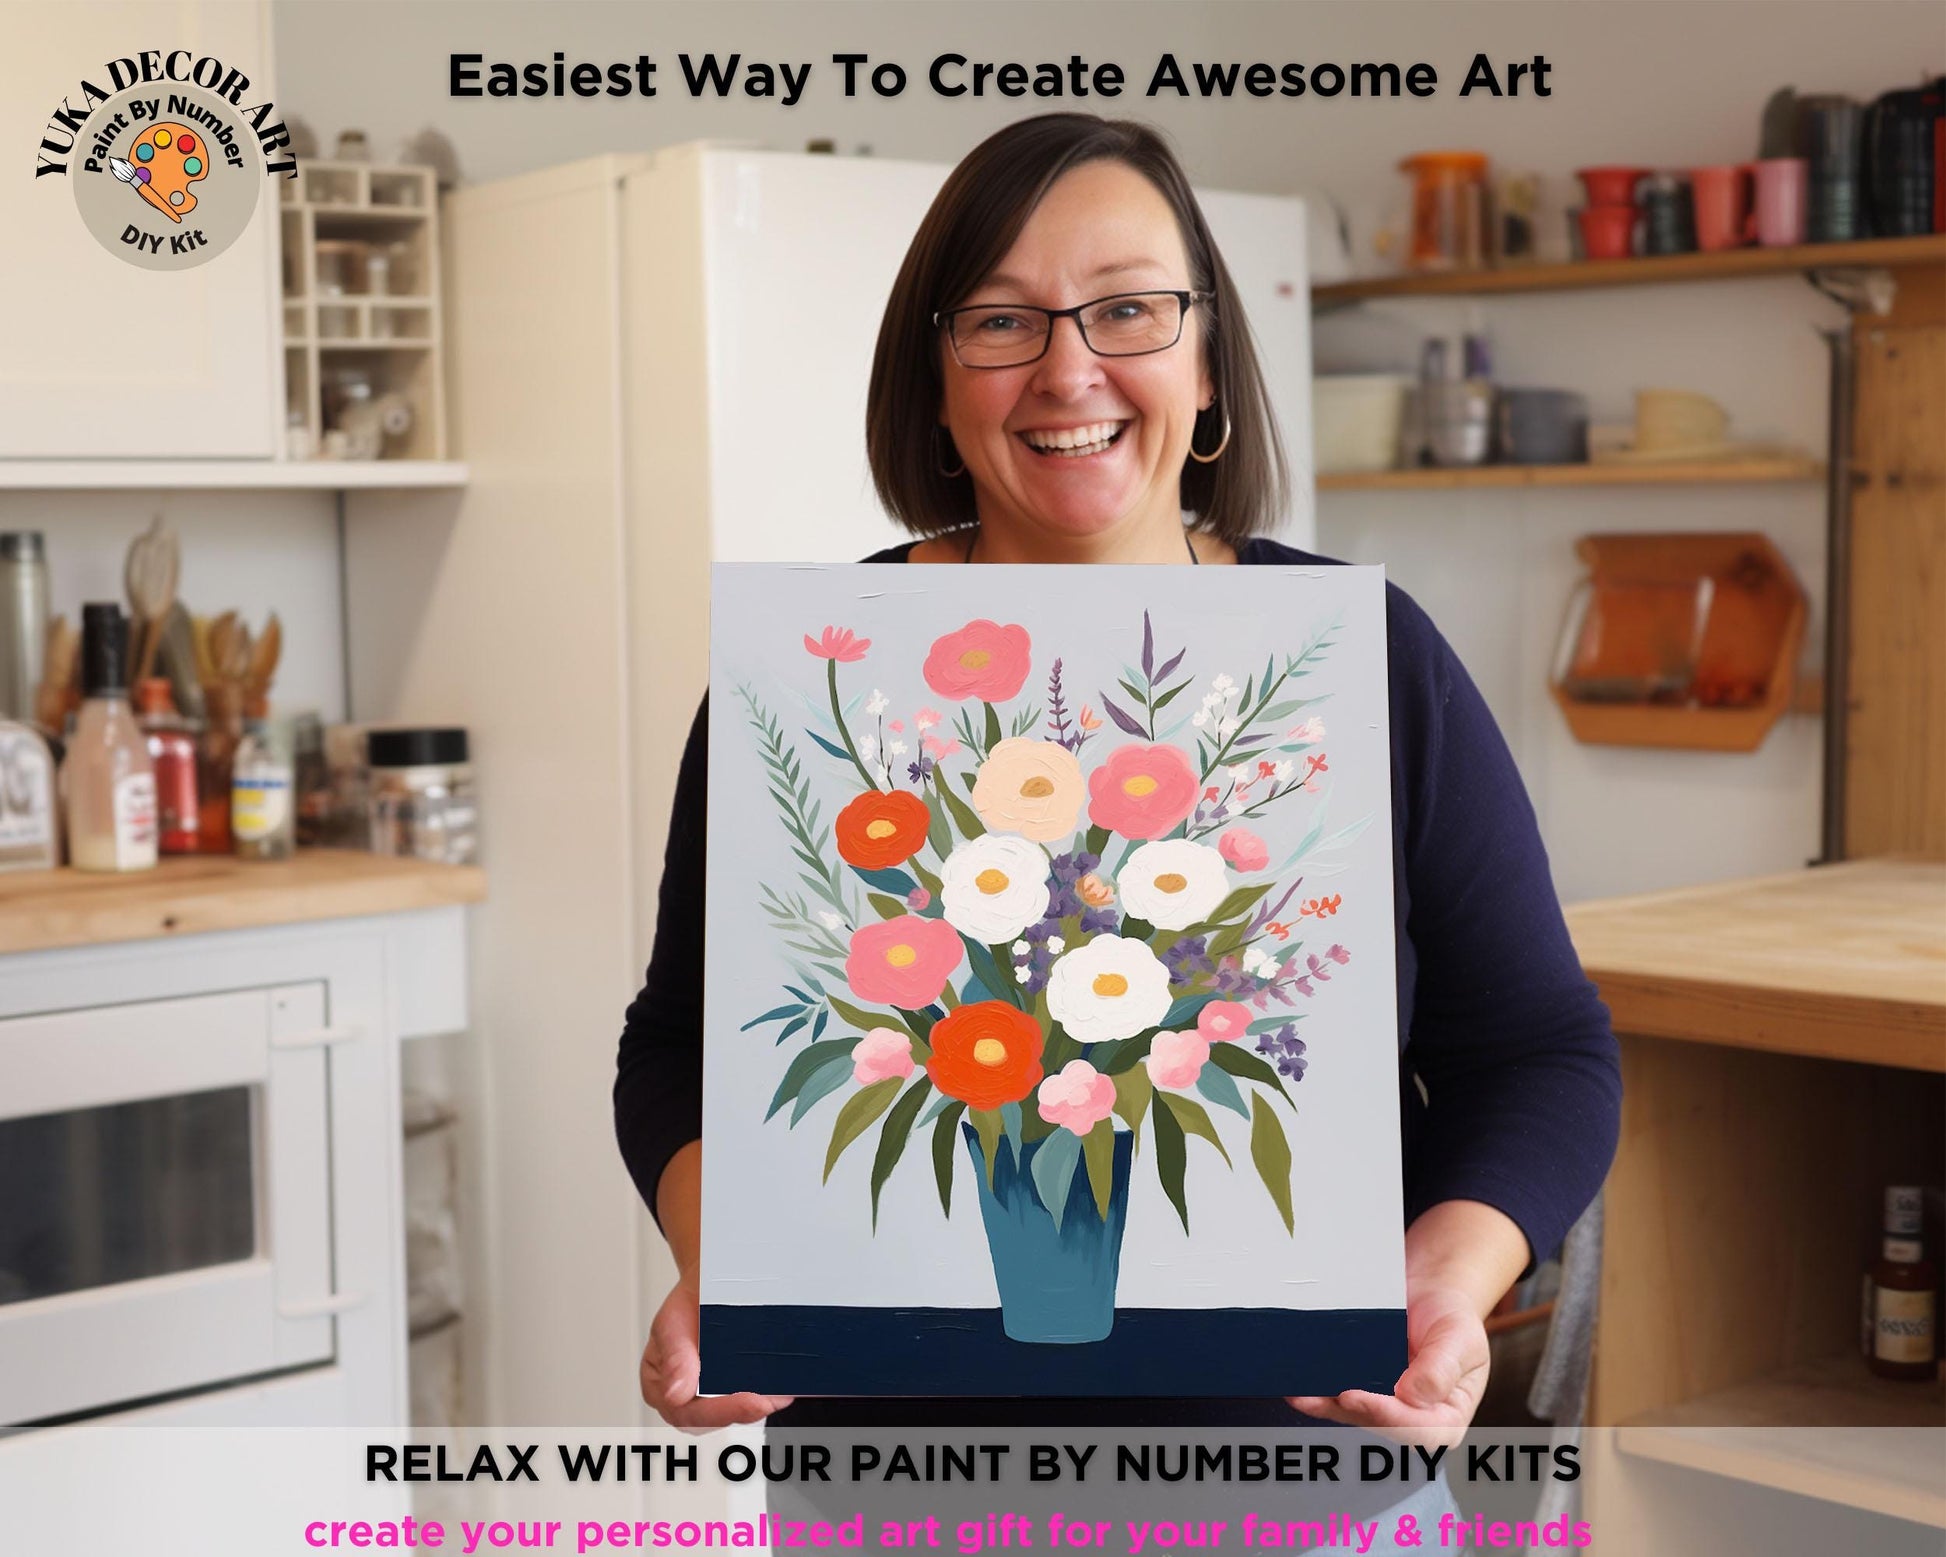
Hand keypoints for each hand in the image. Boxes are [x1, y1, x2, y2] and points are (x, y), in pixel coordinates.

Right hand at [638, 1277, 793, 1432]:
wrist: (708, 1283)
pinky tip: (784, 1386)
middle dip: (743, 1412)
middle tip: (768, 1401)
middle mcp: (685, 1396)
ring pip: (735, 1410)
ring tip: (781, 1392)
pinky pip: (752, 1395)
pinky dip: (769, 1393)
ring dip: (761, 1404)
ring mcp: (711, 1393)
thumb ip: (674, 1357)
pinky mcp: (736, 1386)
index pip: (686, 1412)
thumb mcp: (673, 1322)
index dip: (718, 1412)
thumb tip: (675, 1394)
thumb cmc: (687, 1303)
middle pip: (713, 1418)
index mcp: (660, 1385)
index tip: (748, 1401)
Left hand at [1288, 1283, 1488, 1445]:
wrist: (1431, 1294)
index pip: (1420, 1431)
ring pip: (1353, 1414)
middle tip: (1325, 1395)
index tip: (1357, 1397)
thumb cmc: (1453, 1319)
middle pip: (1380, 1425)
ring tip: (1299, 1394)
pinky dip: (1316, 1393)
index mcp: (1447, 1417)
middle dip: (1352, 1413)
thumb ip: (1441, 1369)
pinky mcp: (1361, 1388)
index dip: (1388, 1419)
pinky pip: (1337, 1396)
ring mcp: (1384, 1404)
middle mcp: (1413, 1418)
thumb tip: (1411, 1396)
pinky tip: (1296, 1387)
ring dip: (1325, 1406)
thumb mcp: (1460, 1339)